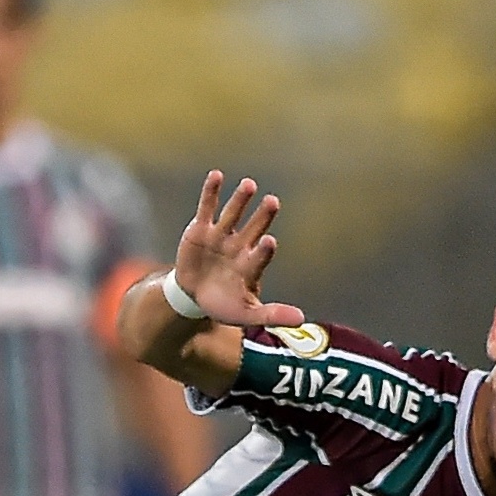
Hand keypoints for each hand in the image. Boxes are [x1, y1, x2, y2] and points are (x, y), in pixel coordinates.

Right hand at [169, 171, 306, 330]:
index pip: (260, 256)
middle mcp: (239, 246)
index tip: (268, 242)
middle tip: (273, 202)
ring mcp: (220, 235)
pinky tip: (217, 175)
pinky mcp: (201, 229)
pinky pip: (208, 207)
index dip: (264, 250)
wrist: (193, 297)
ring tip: (249, 185)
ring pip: (232, 215)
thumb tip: (302, 320)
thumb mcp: (246, 314)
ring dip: (240, 200)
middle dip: (262, 217)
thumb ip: (272, 315)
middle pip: (253, 229)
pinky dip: (211, 192)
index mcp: (250, 264)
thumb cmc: (223, 305)